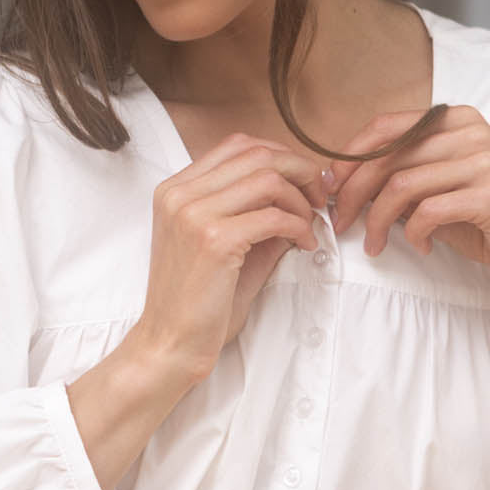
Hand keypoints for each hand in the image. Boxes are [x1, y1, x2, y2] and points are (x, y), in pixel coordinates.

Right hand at [136, 133, 330, 380]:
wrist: (170, 344)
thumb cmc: (196, 302)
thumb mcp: (224, 247)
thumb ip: (255, 215)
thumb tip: (301, 196)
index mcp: (175, 190)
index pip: (238, 145)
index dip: (281, 157)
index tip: (305, 182)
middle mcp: (180, 194)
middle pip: (257, 153)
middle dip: (299, 171)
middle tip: (319, 198)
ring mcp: (193, 214)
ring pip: (268, 178)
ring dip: (300, 201)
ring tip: (308, 227)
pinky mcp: (214, 241)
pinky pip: (274, 216)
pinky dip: (299, 227)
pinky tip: (303, 244)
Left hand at [325, 103, 489, 306]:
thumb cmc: (484, 221)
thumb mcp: (437, 190)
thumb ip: (399, 177)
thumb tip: (342, 182)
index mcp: (455, 119)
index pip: (385, 127)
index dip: (348, 157)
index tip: (329, 188)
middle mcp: (471, 131)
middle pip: (387, 157)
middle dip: (352, 194)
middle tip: (339, 224)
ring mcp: (484, 160)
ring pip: (401, 185)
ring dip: (377, 221)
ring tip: (375, 245)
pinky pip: (428, 212)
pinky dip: (413, 234)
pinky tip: (422, 247)